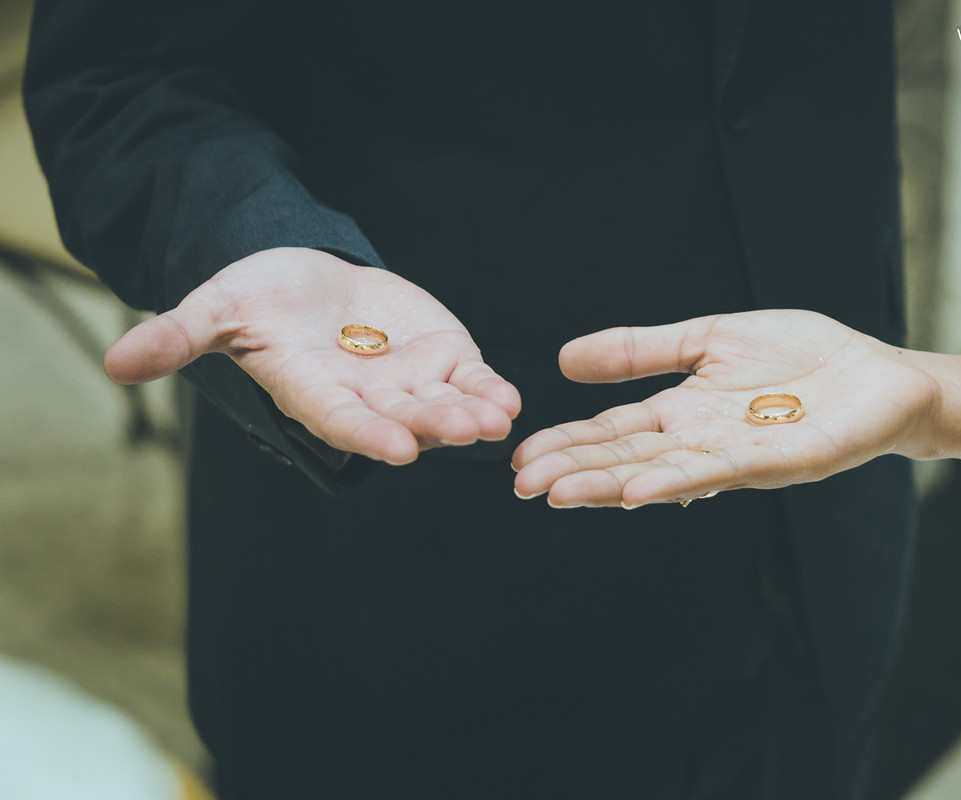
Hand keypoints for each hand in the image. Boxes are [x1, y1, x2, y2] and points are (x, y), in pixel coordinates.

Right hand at [105, 248, 520, 463]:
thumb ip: (178, 337)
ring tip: (498, 420)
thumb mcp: (216, 308)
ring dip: (471, 414)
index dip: (369, 434)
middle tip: (466, 432)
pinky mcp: (443, 358)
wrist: (308, 277)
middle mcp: (365, 398)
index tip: (399, 448)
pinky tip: (512, 400)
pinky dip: (491, 390)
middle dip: (434, 426)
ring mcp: (408, 382)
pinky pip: (472, 380)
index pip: (342, 421)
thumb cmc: (259, 297)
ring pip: (443, 405)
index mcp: (313, 392)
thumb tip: (112, 364)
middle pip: (402, 417)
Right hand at [512, 310, 937, 506]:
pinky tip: (639, 492)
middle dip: (576, 471)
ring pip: (665, 473)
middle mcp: (703, 443)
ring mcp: (740, 456)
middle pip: (629, 460)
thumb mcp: (707, 338)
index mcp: (683, 414)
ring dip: (611, 486)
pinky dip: (678, 482)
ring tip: (562, 494)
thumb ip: (642, 350)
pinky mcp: (782, 460)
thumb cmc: (798, 356)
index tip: (521, 458)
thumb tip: (565, 359)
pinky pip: (724, 472)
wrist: (876, 372)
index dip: (569, 444)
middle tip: (523, 486)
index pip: (614, 432)